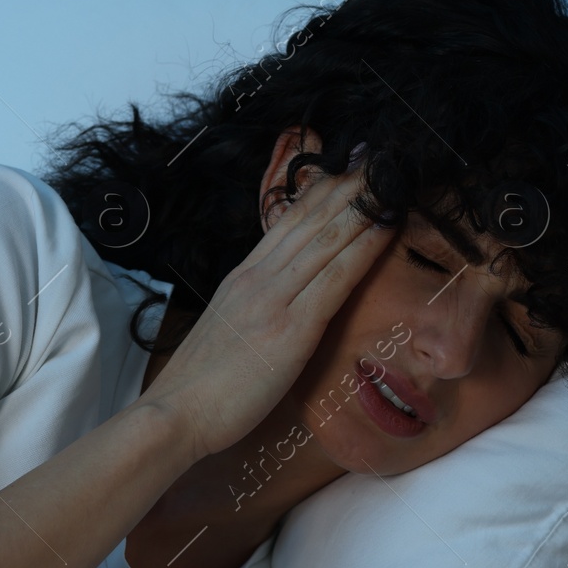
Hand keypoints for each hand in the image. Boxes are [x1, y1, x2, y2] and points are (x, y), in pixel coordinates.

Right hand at [139, 154, 393, 459]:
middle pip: (310, 217)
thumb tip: (279, 304)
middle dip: (348, 183)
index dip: (322, 191)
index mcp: (243, 277)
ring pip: (327, 237)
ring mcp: (274, 298)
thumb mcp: (229, 332)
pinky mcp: (291, 327)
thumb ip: (254, 311)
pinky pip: (336, 276)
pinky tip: (388, 225)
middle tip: (380, 154)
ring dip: (364, 203)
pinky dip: (365, 246)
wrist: (175, 413)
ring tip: (392, 176)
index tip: (349, 167)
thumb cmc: (201, 388)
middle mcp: (258, 276)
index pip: (289, 222)